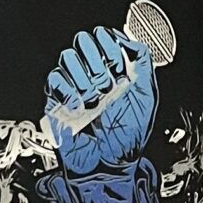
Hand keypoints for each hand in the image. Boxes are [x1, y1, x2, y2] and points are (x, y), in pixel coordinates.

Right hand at [44, 26, 156, 174]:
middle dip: (97, 61)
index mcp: (113, 70)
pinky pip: (54, 79)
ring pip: (68, 57)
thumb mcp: (147, 97)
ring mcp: (73, 85)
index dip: (111, 46)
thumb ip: (143, 62)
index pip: (105, 37)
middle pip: (83, 41)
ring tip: (95, 100)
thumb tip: (129, 39)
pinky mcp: (56, 100)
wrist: (108, 166)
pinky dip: (68, 91)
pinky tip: (80, 106)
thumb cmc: (127, 138)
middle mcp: (92, 74)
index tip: (118, 66)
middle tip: (107, 84)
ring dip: (84, 78)